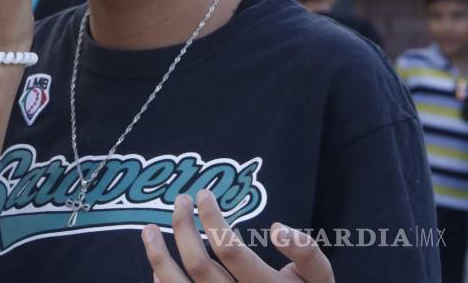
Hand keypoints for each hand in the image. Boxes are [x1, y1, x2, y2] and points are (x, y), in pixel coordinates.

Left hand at [142, 190, 333, 282]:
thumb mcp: (319, 279)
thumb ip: (307, 252)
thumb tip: (277, 228)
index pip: (229, 249)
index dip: (212, 218)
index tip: (205, 194)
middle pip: (199, 264)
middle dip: (183, 226)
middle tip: (181, 199)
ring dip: (158, 254)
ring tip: (148, 228)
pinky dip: (161, 279)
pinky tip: (159, 261)